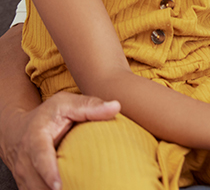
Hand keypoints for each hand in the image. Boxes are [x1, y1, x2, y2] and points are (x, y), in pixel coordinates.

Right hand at [1, 92, 119, 189]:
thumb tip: (116, 107)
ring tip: (76, 189)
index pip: (40, 158)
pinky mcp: (25, 185)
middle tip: (77, 189)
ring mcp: (22, 175)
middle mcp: (24, 160)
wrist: (16, 130)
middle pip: (37, 182)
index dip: (49, 172)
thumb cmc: (48, 116)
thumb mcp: (66, 104)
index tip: (58, 186)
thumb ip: (89, 106)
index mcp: (35, 139)